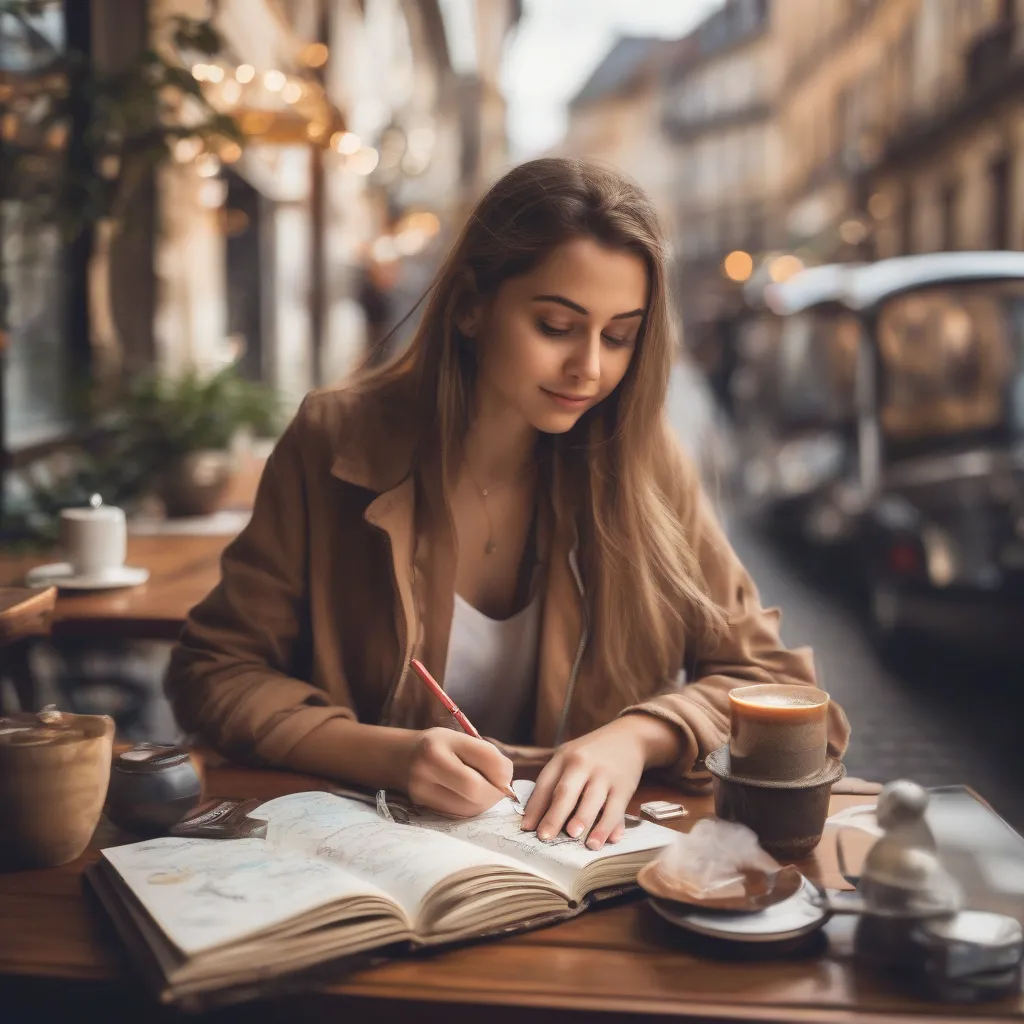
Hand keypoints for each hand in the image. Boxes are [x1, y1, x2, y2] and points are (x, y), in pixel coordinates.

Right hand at [405, 727, 513, 816]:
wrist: (403, 758)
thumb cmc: (440, 746)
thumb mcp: (462, 739)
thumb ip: (487, 756)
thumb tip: (506, 784)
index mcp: (440, 744)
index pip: (485, 760)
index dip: (503, 772)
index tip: (505, 774)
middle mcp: (427, 767)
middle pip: (476, 790)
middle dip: (495, 792)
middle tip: (499, 787)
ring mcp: (422, 790)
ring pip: (469, 807)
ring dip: (486, 802)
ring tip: (484, 790)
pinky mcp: (423, 807)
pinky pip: (459, 814)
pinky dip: (473, 808)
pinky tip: (471, 797)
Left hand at [520, 715, 683, 849]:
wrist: (630, 736)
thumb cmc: (593, 754)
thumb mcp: (571, 757)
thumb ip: (557, 784)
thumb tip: (536, 819)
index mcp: (564, 757)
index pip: (545, 783)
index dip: (534, 807)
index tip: (526, 828)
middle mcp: (582, 763)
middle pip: (565, 792)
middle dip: (554, 816)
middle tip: (544, 837)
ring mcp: (604, 774)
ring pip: (591, 800)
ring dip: (582, 820)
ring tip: (574, 838)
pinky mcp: (624, 785)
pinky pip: (615, 809)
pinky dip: (608, 826)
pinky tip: (603, 841)